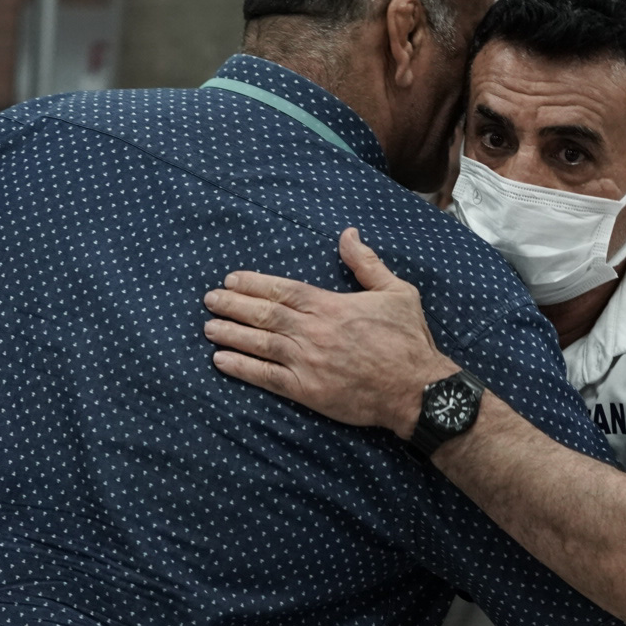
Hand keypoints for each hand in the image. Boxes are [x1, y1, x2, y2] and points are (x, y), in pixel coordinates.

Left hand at [203, 228, 459, 437]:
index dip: (253, 284)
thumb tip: (348, 234)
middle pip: (264, 315)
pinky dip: (242, 369)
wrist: (417, 389)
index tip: (231, 280)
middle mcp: (314, 332)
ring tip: (208, 328)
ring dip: (231, 334)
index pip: (283, 290)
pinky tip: (222, 361)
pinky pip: (267, 378)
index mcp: (331, 306)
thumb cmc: (409, 340)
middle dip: (233, 305)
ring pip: (260, 344)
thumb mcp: (397, 292)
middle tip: (209, 299)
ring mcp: (308, 362)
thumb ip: (367, 263)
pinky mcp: (308, 391)